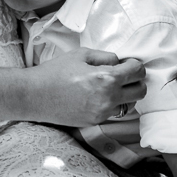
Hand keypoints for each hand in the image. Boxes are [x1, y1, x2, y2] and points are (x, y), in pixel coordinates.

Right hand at [26, 48, 145, 126]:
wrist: (36, 96)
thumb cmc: (56, 71)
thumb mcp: (81, 54)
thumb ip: (105, 57)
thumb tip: (119, 62)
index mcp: (106, 78)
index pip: (137, 72)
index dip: (135, 64)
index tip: (128, 62)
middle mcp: (108, 98)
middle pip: (140, 91)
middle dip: (136, 80)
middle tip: (125, 74)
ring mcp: (102, 113)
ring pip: (130, 104)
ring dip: (126, 94)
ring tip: (112, 85)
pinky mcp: (95, 122)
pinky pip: (114, 112)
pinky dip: (113, 103)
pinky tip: (99, 95)